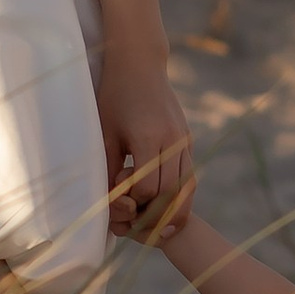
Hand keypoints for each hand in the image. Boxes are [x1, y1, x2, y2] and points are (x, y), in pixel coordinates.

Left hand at [101, 62, 193, 239]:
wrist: (140, 64)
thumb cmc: (114, 97)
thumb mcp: (104, 132)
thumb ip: (107, 168)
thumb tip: (108, 203)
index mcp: (148, 137)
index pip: (147, 187)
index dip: (133, 203)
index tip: (121, 206)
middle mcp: (172, 140)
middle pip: (170, 192)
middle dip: (155, 215)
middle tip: (140, 229)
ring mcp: (184, 140)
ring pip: (187, 187)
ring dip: (174, 211)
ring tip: (159, 229)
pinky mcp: (188, 139)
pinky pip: (190, 175)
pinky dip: (181, 196)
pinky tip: (168, 207)